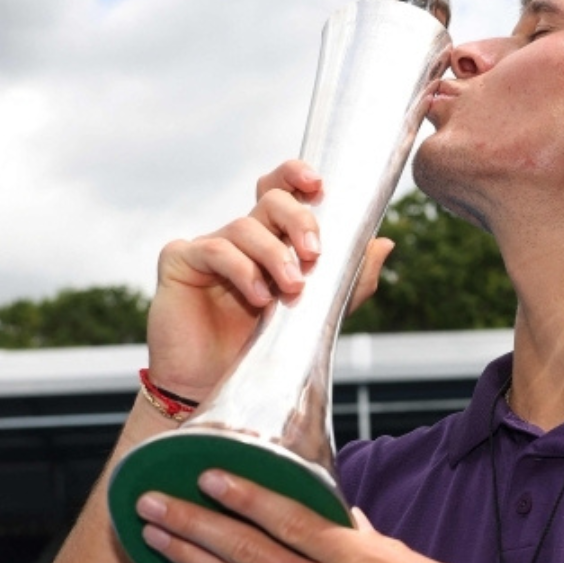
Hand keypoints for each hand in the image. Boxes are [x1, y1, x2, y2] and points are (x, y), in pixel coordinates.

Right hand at [146, 160, 394, 400]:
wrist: (216, 387)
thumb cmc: (264, 348)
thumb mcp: (321, 314)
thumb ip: (353, 281)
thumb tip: (384, 243)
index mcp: (272, 240)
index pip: (282, 191)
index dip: (296, 175)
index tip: (318, 183)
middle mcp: (241, 237)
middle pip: (270, 199)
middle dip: (298, 219)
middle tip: (315, 253)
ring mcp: (208, 246)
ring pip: (245, 226)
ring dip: (275, 255)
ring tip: (291, 289)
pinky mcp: (179, 261)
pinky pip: (213, 249)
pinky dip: (242, 270)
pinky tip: (259, 298)